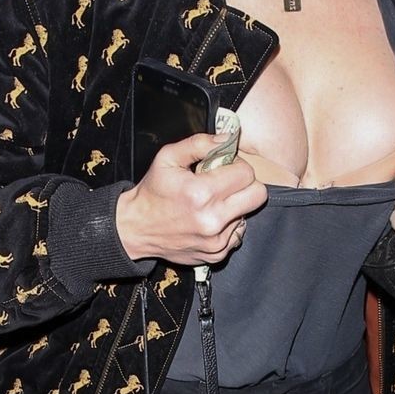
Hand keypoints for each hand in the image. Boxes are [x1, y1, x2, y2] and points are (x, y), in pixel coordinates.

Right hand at [116, 130, 267, 264]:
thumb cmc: (152, 192)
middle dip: (246, 184)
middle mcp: (212, 220)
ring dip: (235, 205)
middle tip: (226, 182)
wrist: (136, 228)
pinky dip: (228, 224)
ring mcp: (216, 241)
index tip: (223, 167)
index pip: (246, 173)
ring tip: (211, 202)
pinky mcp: (216, 254)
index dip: (237, 165)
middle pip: (258, 195)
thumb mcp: (168, 158)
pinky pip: (238, 233)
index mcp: (201, 193)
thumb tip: (228, 139)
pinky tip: (209, 218)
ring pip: (248, 214)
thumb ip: (200, 144)